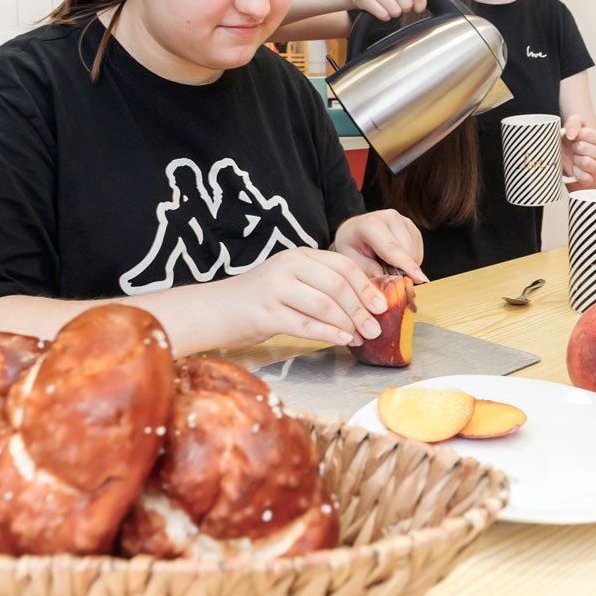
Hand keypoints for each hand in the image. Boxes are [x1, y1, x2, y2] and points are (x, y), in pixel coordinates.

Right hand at [219, 247, 389, 348]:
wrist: (214, 310)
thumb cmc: (258, 299)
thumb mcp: (290, 281)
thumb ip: (320, 285)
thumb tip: (363, 303)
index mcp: (298, 255)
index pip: (342, 265)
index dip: (366, 286)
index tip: (381, 305)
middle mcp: (287, 266)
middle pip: (337, 285)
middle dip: (361, 308)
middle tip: (375, 327)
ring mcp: (276, 289)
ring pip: (324, 305)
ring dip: (348, 323)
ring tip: (361, 336)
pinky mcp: (266, 314)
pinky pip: (307, 325)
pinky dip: (329, 334)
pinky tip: (342, 340)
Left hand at [331, 209, 425, 282]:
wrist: (354, 230)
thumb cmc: (351, 246)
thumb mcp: (351, 261)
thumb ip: (369, 271)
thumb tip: (390, 282)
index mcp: (370, 224)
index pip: (391, 247)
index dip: (406, 264)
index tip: (420, 279)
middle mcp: (390, 217)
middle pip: (408, 252)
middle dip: (402, 270)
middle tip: (383, 272)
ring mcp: (404, 220)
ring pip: (415, 254)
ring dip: (405, 265)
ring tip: (385, 262)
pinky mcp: (413, 227)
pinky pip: (418, 252)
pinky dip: (409, 261)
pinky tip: (394, 257)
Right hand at [351, 0, 458, 20]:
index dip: (419, 5)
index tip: (415, 5)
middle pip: (407, 5)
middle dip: (404, 8)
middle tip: (397, 1)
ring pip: (394, 12)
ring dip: (393, 12)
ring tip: (387, 3)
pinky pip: (382, 15)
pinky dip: (382, 15)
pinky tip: (379, 7)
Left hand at [561, 115, 595, 187]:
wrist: (569, 160)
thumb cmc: (574, 141)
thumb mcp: (574, 125)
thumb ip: (574, 122)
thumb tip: (572, 134)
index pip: (585, 133)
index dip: (575, 135)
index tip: (576, 138)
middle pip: (582, 147)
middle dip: (574, 147)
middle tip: (575, 149)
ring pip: (584, 162)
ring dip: (575, 159)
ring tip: (576, 158)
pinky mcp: (591, 180)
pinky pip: (582, 176)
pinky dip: (575, 172)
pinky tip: (576, 168)